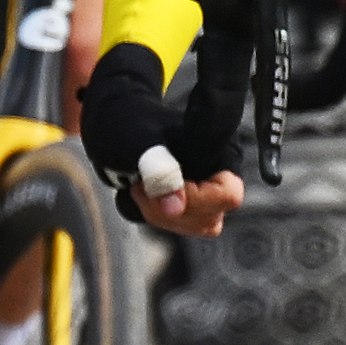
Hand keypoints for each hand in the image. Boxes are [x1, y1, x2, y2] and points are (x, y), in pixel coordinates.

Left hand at [77, 40, 246, 232]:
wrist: (118, 119)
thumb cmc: (130, 122)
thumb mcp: (138, 140)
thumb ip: (159, 170)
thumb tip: (174, 208)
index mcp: (220, 147)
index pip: (228, 194)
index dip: (193, 198)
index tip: (158, 184)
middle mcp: (222, 170)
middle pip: (211, 215)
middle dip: (168, 207)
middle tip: (140, 184)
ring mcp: (211, 188)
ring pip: (197, 224)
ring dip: (161, 213)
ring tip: (141, 186)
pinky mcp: (195, 202)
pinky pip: (183, 224)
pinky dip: (158, 214)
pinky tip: (146, 193)